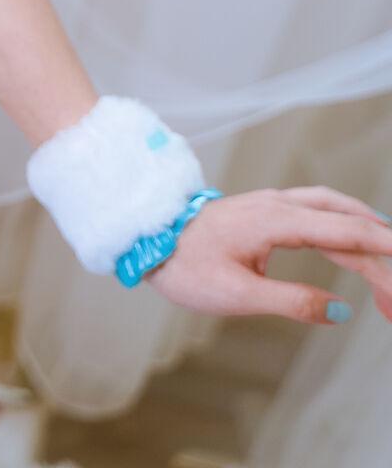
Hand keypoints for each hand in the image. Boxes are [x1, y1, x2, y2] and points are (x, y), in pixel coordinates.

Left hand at [143, 186, 391, 324]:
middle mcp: (279, 204)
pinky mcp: (266, 212)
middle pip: (346, 220)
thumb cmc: (187, 266)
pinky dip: (344, 229)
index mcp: (276, 220)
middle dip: (380, 249)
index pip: (345, 231)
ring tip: (388, 266)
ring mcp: (273, 204)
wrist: (149, 236)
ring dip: (365, 235)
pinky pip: (317, 213)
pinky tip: (354, 245)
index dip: (382, 249)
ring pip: (334, 211)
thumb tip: (340, 312)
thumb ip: (291, 301)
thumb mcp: (238, 295)